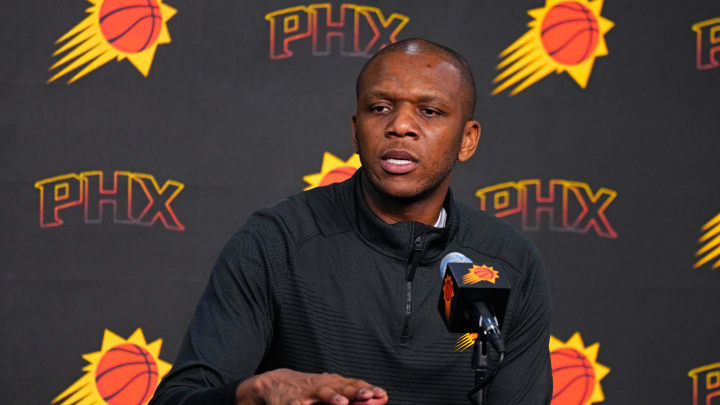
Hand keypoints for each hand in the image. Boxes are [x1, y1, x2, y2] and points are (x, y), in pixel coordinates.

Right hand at [235, 368, 388, 404]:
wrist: (275, 382)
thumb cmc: (309, 387)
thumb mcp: (330, 388)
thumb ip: (352, 393)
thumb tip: (380, 397)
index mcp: (333, 382)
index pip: (354, 385)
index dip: (368, 389)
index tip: (383, 394)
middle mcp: (322, 385)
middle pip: (341, 388)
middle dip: (355, 392)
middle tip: (369, 395)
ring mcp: (306, 393)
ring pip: (321, 394)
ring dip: (332, 398)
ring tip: (343, 402)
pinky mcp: (292, 402)